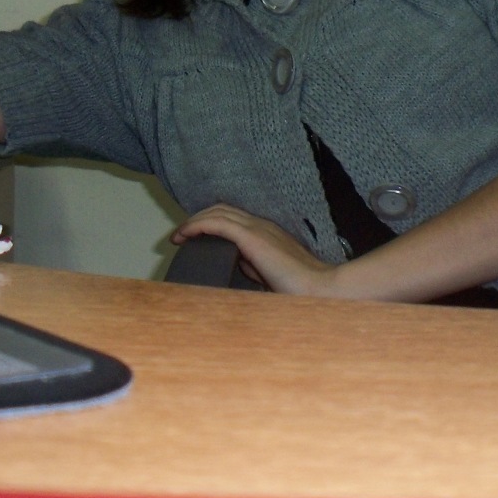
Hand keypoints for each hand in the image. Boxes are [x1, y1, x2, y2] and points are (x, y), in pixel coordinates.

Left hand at [171, 204, 336, 295]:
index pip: (232, 216)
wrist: (319, 288)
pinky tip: (184, 235)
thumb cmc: (299, 287)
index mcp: (266, 232)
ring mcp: (256, 228)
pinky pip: (217, 223)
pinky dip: (197, 225)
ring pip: (216, 212)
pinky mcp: (251, 237)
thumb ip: (253, 265)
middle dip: (197, 219)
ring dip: (193, 221)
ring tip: (178, 236)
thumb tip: (236, 262)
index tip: (193, 236)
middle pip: (221, 210)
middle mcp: (260, 224)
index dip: (210, 221)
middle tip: (180, 235)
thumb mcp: (269, 273)